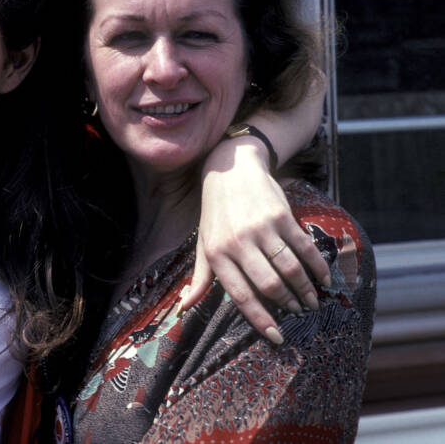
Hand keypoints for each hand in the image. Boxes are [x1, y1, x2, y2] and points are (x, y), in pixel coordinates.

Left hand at [182, 139, 330, 342]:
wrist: (230, 170)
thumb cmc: (215, 213)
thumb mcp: (203, 242)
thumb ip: (199, 276)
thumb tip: (184, 306)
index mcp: (217, 254)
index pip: (240, 295)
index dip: (260, 319)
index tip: (277, 338)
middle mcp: (238, 243)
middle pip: (269, 284)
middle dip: (287, 304)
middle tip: (298, 314)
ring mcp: (261, 228)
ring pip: (289, 268)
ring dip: (305, 289)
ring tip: (311, 301)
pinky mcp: (281, 215)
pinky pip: (304, 247)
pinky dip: (317, 266)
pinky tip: (323, 279)